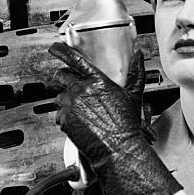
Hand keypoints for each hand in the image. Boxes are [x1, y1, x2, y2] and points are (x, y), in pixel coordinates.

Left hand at [49, 42, 181, 194]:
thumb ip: (136, 72)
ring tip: (81, 112)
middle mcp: (82, 89)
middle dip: (63, 80)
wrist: (118, 147)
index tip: (54, 47)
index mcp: (98, 80)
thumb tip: (139, 56)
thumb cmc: (127, 124)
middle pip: (61, 76)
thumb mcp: (134, 94)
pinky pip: (58, 113)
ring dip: (66, 101)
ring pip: (58, 96)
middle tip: (72, 89)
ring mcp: (71, 104)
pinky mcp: (64, 119)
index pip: (74, 59)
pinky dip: (65, 117)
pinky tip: (79, 123)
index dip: (61, 51)